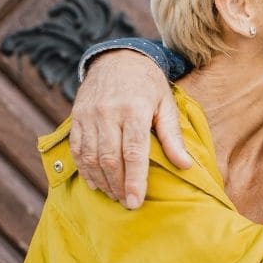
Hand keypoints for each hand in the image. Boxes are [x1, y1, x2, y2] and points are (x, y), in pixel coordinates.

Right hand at [69, 50, 190, 207]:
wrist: (117, 59)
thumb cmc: (148, 85)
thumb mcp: (166, 104)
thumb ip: (173, 136)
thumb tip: (185, 165)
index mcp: (134, 109)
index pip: (133, 151)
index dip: (134, 179)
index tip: (136, 202)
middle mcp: (108, 112)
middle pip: (110, 158)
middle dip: (118, 186)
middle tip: (128, 204)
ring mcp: (89, 115)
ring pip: (91, 157)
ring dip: (102, 181)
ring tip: (115, 195)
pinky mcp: (77, 117)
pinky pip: (77, 150)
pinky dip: (85, 170)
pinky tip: (96, 183)